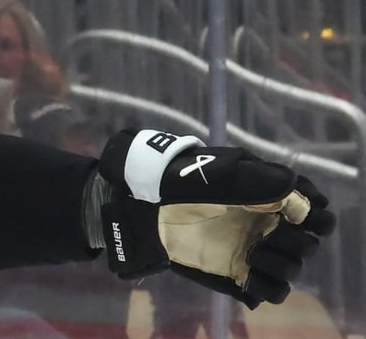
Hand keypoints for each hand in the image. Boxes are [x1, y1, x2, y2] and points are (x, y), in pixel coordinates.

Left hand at [98, 129, 335, 308]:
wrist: (147, 206)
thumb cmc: (183, 181)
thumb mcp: (221, 172)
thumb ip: (259, 180)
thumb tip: (294, 189)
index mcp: (270, 198)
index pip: (314, 209)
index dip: (316, 214)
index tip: (304, 214)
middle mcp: (266, 225)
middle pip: (307, 242)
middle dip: (298, 240)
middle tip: (274, 234)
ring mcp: (253, 250)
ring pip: (292, 267)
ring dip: (284, 263)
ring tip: (256, 254)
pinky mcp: (238, 273)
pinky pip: (270, 291)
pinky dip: (270, 287)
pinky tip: (251, 274)